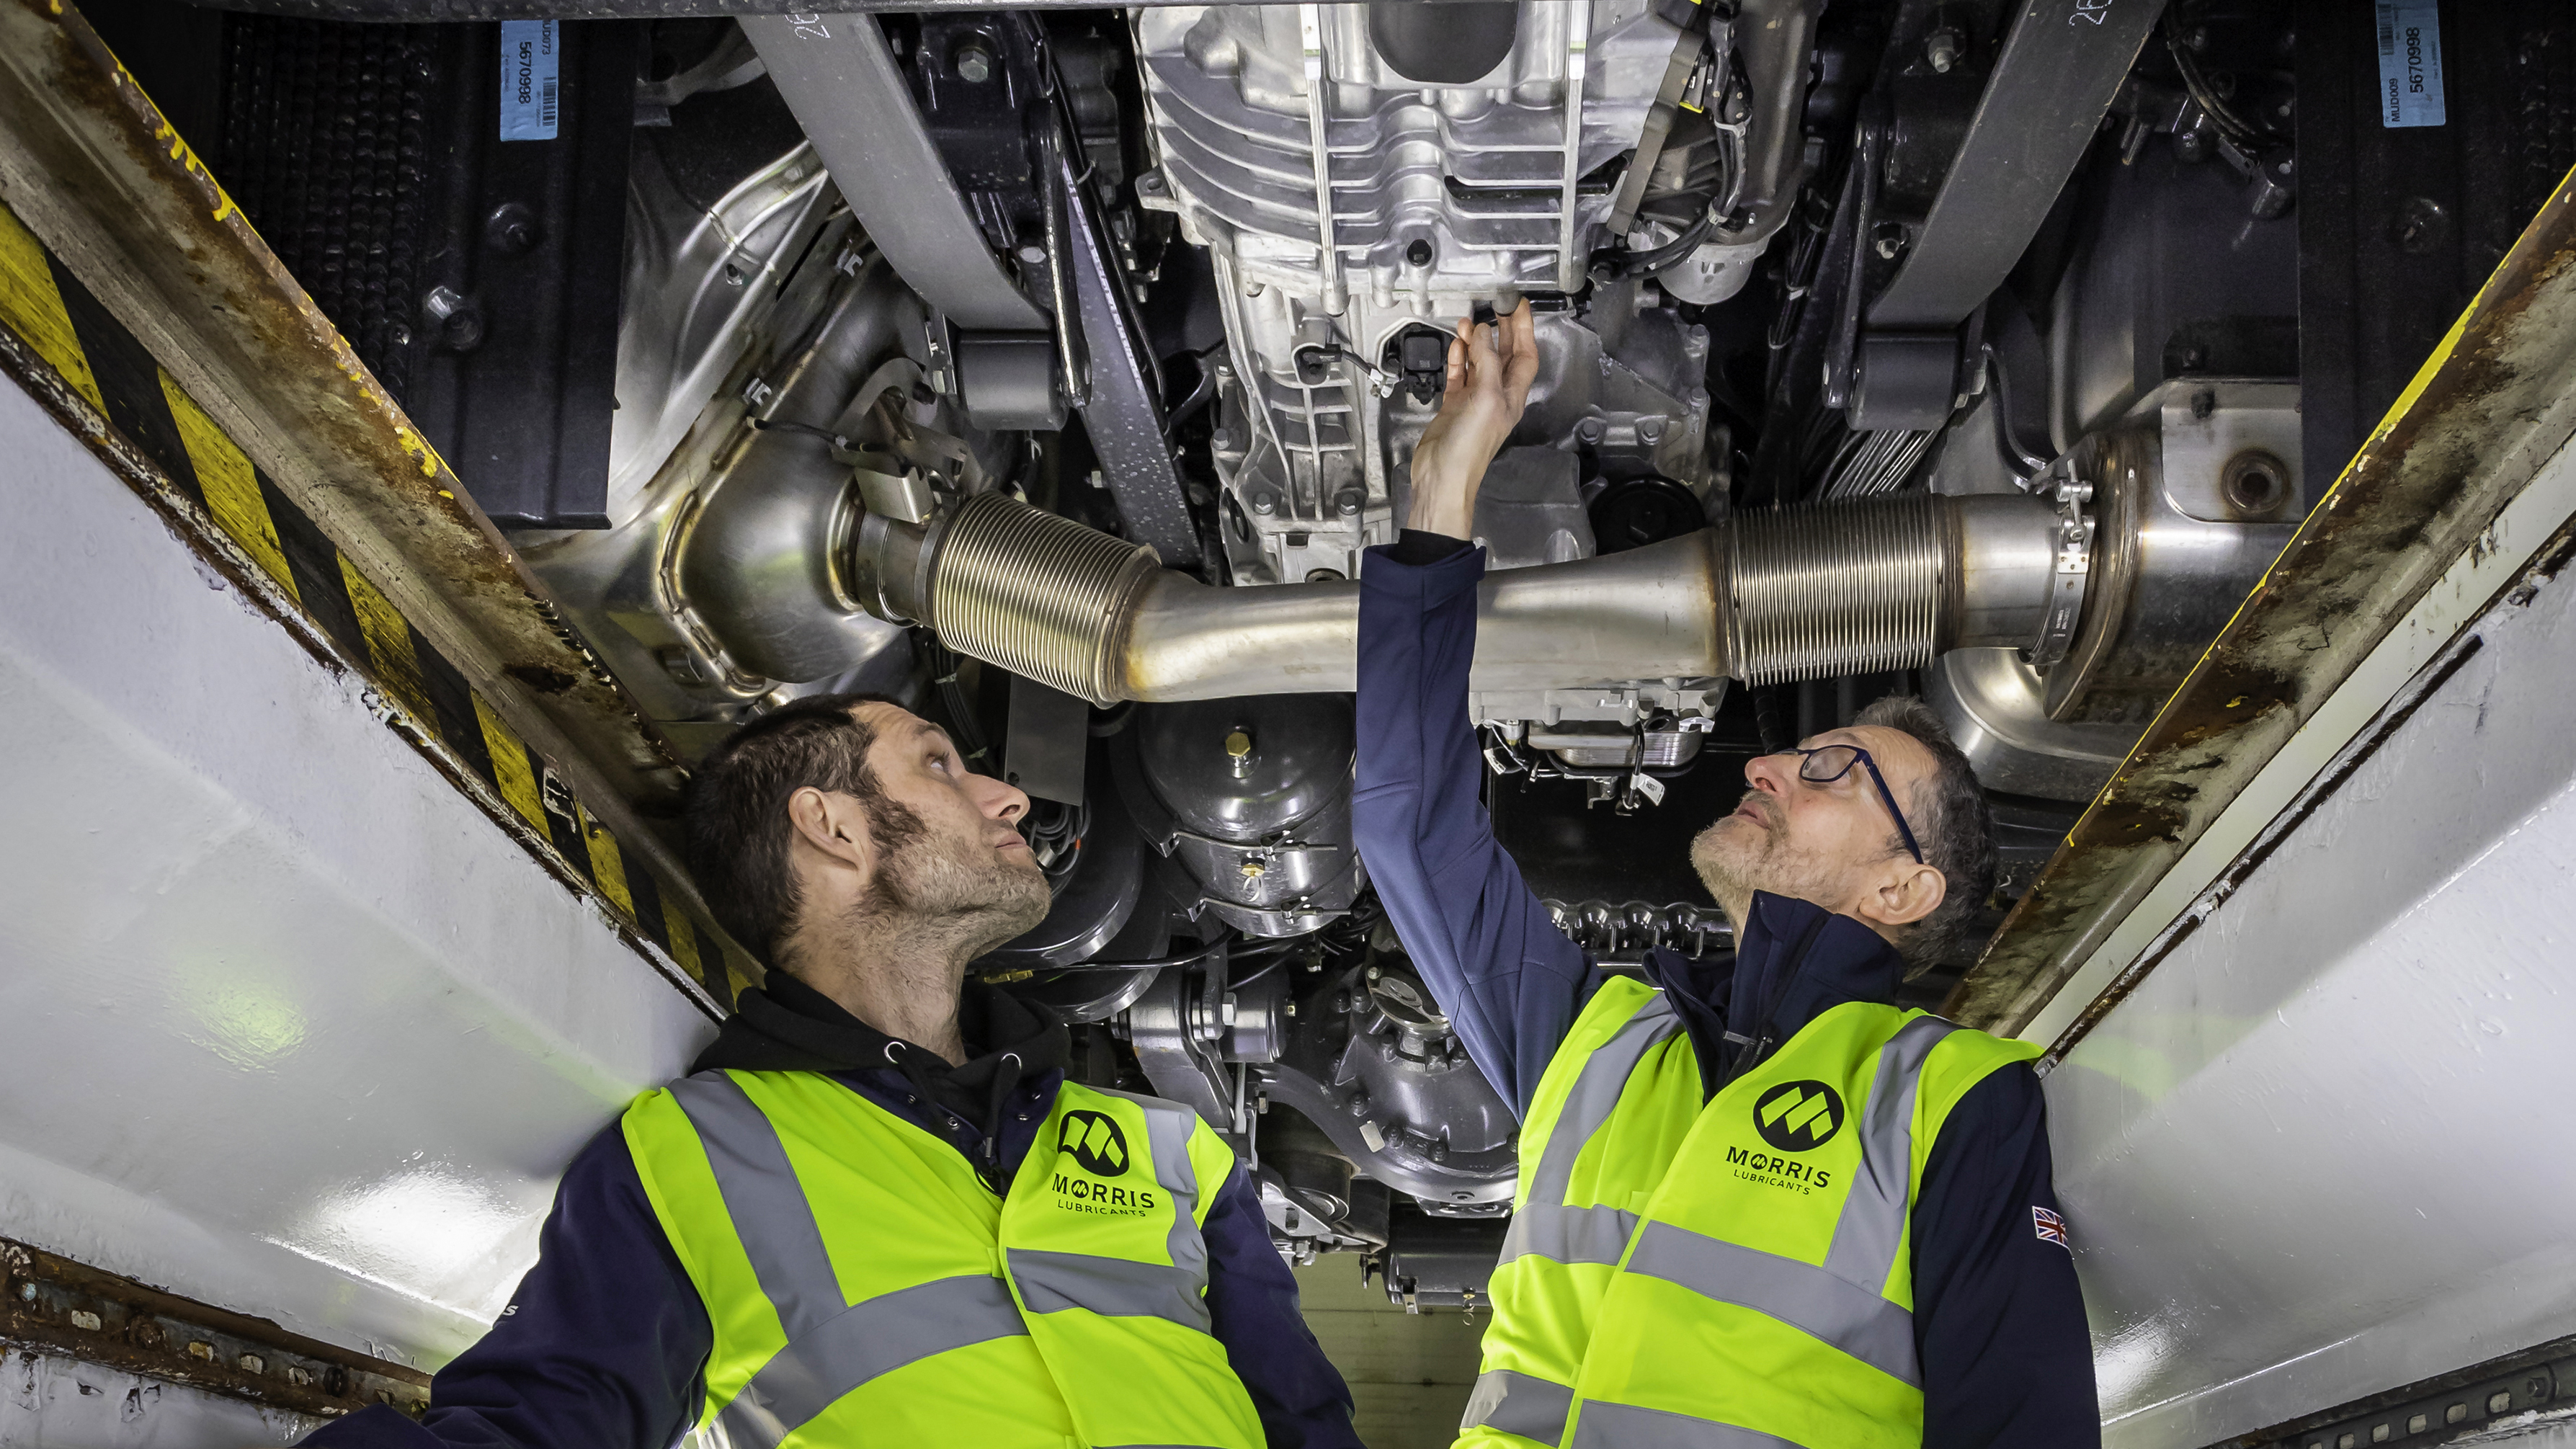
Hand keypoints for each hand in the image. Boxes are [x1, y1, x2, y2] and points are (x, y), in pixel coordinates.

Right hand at [1404, 301, 1539, 538]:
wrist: (1442, 476)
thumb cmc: (1469, 450)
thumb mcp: (1486, 398)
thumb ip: (1487, 363)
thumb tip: (1484, 334)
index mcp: (1512, 395)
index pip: (1525, 354)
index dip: (1524, 329)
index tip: (1520, 306)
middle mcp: (1496, 396)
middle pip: (1504, 354)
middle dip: (1501, 329)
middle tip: (1497, 306)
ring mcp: (1474, 401)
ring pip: (1479, 362)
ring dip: (1474, 341)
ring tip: (1467, 322)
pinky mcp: (1454, 405)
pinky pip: (1459, 375)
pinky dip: (1458, 359)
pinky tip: (1456, 346)